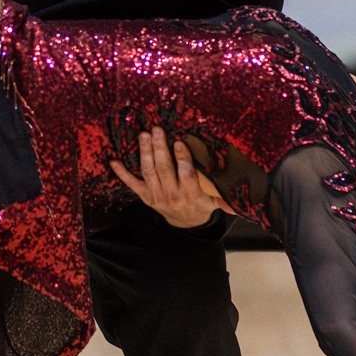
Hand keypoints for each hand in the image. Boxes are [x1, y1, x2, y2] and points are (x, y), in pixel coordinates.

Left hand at [108, 126, 229, 229]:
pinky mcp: (144, 196)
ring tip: (143, 135)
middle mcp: (172, 195)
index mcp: (191, 195)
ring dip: (145, 153)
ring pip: (148, 172)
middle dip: (160, 148)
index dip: (183, 158)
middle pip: (164, 170)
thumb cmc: (201, 204)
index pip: (186, 174)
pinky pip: (131, 184)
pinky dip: (122, 173)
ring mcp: (156, 196)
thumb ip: (226, 199)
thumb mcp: (215, 202)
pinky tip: (113, 161)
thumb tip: (241, 201)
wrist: (185, 224)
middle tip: (157, 130)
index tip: (180, 141)